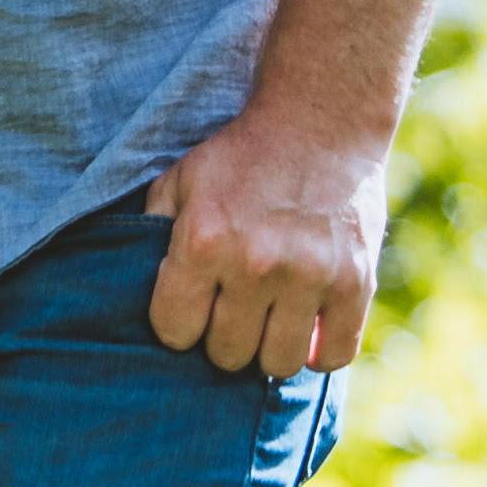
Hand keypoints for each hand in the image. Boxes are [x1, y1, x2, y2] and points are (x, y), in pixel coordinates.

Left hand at [141, 117, 383, 379]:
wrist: (321, 122)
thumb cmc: (241, 157)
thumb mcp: (180, 181)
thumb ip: (150, 233)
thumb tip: (130, 286)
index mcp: (205, 240)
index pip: (175, 332)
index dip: (179, 323)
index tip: (192, 305)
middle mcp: (256, 263)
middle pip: (226, 355)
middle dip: (224, 337)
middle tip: (234, 311)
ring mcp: (311, 276)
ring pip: (279, 364)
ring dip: (271, 348)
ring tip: (272, 319)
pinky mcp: (356, 283)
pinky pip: (335, 355)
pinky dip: (322, 351)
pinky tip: (310, 328)